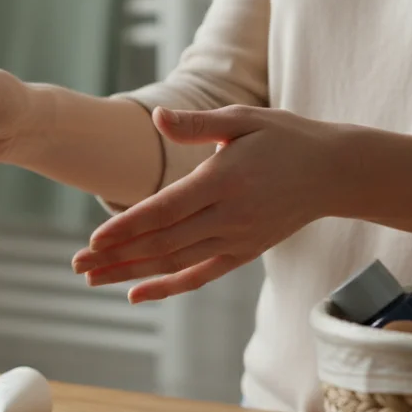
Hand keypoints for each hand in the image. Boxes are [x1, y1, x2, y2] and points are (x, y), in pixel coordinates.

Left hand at [71, 106, 350, 302]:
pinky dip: (167, 287)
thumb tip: (158, 117)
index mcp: (222, 181)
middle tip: (77, 264)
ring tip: (92, 278)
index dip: (127, 227)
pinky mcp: (243, 253)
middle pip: (162, 243)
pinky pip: (199, 276)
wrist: (333, 173)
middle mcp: (228, 217)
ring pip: (175, 262)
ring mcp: (236, 240)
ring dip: (131, 272)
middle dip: (116, 256)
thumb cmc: (284, 138)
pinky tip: (136, 294)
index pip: (164, 211)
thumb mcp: (243, 119)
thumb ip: (197, 125)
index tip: (94, 240)